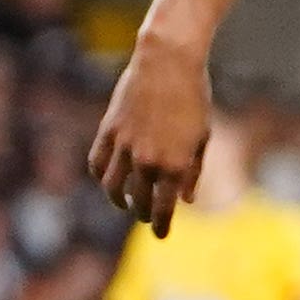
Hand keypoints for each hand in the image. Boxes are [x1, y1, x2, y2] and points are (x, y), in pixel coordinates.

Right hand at [87, 35, 208, 236]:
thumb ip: (192, 172)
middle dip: (142, 213)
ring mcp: (123, 146)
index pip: (162, 208)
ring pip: (111, 186)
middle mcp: (146, 160)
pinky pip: (97, 162)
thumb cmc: (194, 99)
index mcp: (173, 164)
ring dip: (118, 199)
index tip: (161, 235)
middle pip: (136, 200)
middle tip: (146, 217)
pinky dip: (101, 175)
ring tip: (124, 202)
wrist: (168, 64)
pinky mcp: (108, 130)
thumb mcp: (202, 138)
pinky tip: (108, 179)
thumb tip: (185, 199)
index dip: (161, 225)